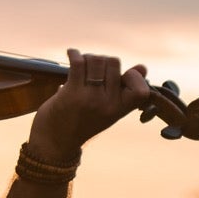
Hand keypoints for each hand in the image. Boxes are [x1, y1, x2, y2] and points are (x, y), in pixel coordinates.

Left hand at [27, 48, 149, 160]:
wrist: (54, 143)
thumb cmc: (81, 123)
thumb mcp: (107, 111)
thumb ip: (124, 90)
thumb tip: (143, 67)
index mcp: (120, 110)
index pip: (141, 88)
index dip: (132, 75)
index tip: (120, 76)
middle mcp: (108, 104)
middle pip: (113, 62)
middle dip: (102, 61)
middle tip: (90, 69)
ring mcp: (90, 99)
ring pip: (96, 59)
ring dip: (87, 58)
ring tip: (80, 65)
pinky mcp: (72, 93)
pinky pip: (78, 62)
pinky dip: (74, 53)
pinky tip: (71, 54)